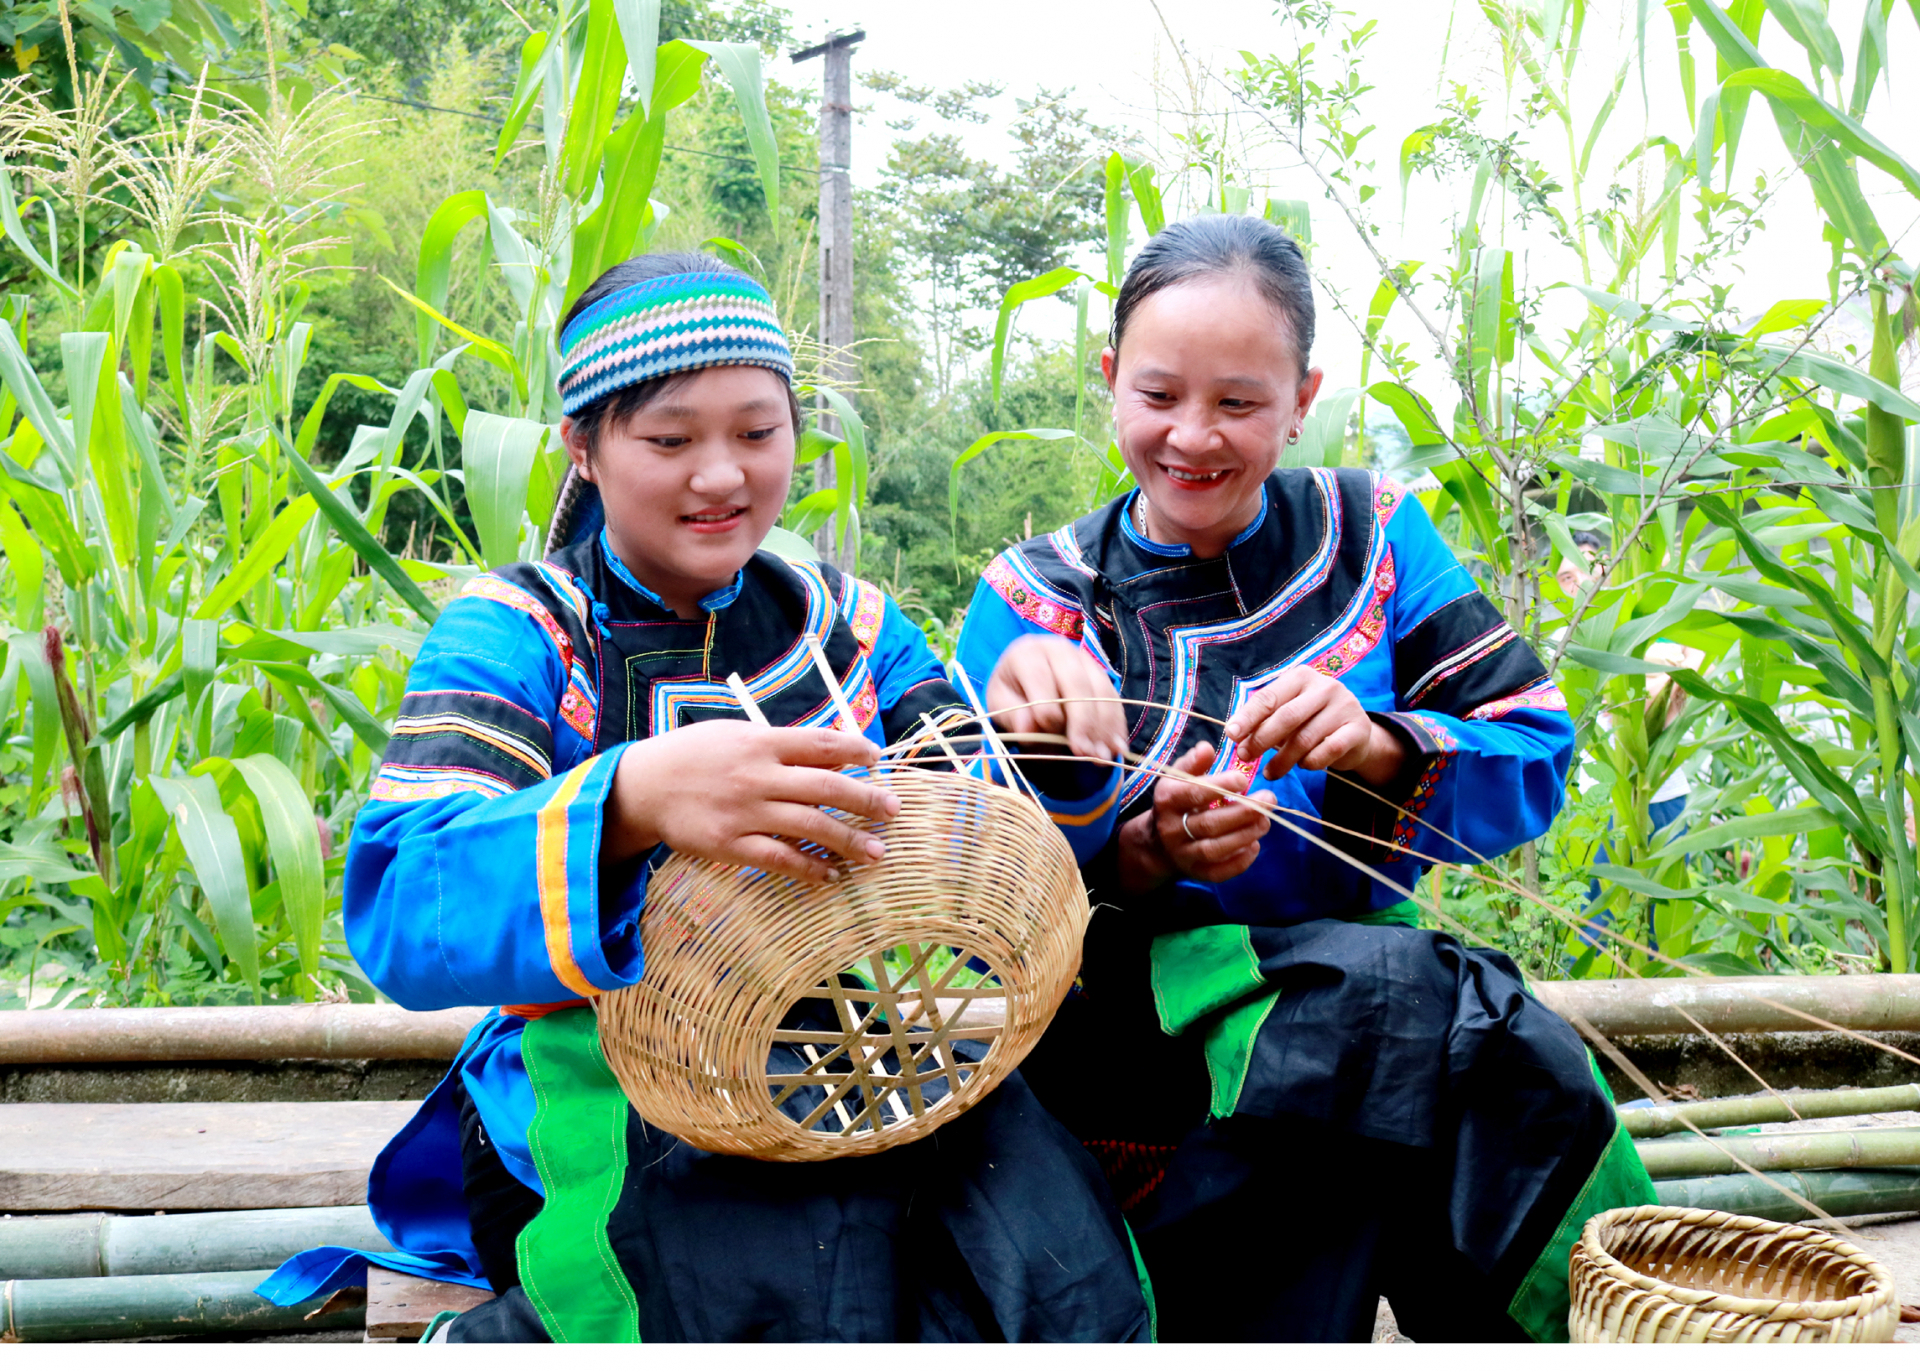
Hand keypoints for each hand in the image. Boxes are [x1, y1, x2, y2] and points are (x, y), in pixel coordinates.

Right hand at [604, 721, 900, 883]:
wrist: (643, 786)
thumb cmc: (694, 755)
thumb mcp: (735, 735)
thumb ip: (778, 744)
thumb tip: (828, 754)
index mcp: (761, 743)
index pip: (821, 744)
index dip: (855, 751)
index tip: (878, 760)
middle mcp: (758, 776)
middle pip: (825, 787)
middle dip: (865, 800)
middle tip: (893, 811)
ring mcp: (745, 812)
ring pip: (809, 826)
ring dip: (848, 840)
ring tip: (876, 853)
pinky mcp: (729, 844)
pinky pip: (779, 859)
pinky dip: (809, 868)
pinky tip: (831, 875)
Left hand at [985, 634, 1128, 760]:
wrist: (1025, 678)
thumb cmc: (1011, 693)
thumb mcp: (1000, 705)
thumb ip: (1012, 716)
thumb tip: (1028, 727)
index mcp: (1026, 653)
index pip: (1040, 679)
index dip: (1050, 712)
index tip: (1053, 737)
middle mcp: (1057, 649)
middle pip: (1076, 683)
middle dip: (1084, 721)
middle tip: (1086, 752)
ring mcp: (1082, 658)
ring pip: (1100, 689)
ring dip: (1104, 725)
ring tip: (1104, 755)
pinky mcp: (1099, 671)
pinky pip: (1112, 696)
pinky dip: (1116, 722)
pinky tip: (1117, 745)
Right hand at [1117, 742, 1269, 890]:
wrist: (1158, 842)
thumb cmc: (1178, 802)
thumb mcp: (1178, 778)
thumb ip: (1193, 763)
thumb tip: (1207, 747)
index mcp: (1167, 800)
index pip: (1194, 793)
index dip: (1221, 786)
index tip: (1245, 779)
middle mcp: (1171, 829)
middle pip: (1210, 823)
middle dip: (1244, 812)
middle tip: (1270, 799)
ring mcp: (1182, 854)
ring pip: (1215, 848)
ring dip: (1245, 835)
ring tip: (1266, 821)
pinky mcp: (1195, 873)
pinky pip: (1218, 873)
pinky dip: (1240, 861)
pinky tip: (1255, 845)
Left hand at [1223, 667, 1405, 786]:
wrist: (1355, 733)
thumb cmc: (1311, 721)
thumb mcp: (1288, 713)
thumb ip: (1265, 720)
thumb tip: (1235, 735)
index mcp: (1301, 677)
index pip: (1269, 697)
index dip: (1248, 717)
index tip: (1231, 735)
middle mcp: (1325, 686)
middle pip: (1286, 717)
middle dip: (1261, 740)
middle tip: (1246, 757)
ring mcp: (1344, 706)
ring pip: (1305, 738)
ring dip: (1283, 759)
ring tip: (1271, 772)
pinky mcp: (1358, 729)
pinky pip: (1327, 751)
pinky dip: (1310, 763)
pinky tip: (1302, 766)